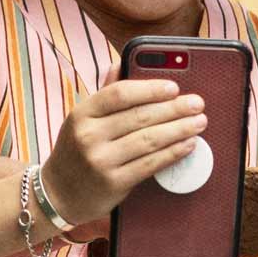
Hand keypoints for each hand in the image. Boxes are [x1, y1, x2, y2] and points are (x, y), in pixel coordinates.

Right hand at [39, 80, 207, 227]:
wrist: (58, 193)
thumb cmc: (76, 151)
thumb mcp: (82, 119)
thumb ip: (104, 93)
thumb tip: (120, 63)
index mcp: (82, 113)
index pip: (120, 94)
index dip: (150, 89)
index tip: (174, 87)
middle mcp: (89, 135)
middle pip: (140, 116)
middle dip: (175, 109)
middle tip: (197, 103)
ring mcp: (100, 161)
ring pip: (149, 140)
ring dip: (180, 130)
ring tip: (199, 122)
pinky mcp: (113, 183)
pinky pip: (150, 164)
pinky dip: (173, 153)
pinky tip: (188, 145)